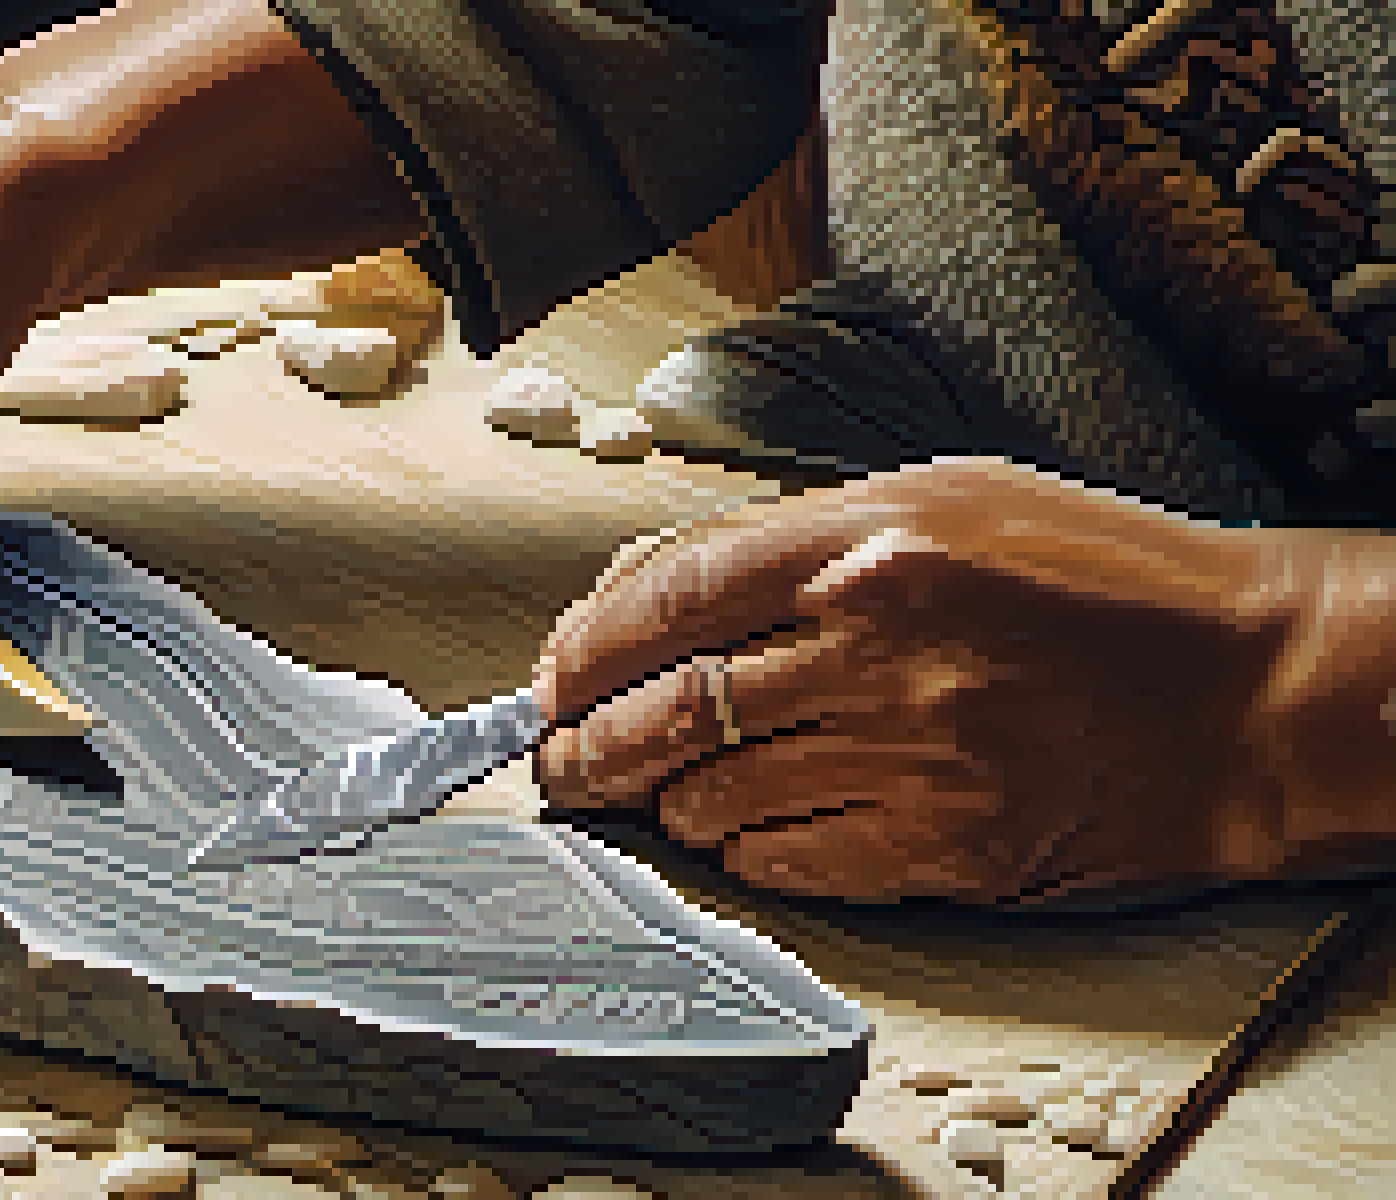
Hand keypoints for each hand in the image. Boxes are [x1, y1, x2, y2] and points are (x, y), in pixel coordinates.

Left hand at [532, 459, 1395, 905]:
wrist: (1249, 691)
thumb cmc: (1099, 583)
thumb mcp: (942, 500)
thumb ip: (788, 537)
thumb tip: (642, 592)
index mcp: (867, 542)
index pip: (664, 596)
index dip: (581, 648)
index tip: (550, 680)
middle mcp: (875, 647)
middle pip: (666, 712)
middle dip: (584, 748)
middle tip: (559, 764)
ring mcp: (911, 755)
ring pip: (711, 798)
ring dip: (669, 802)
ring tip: (667, 792)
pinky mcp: (945, 848)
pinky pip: (787, 863)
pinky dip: (746, 850)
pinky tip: (753, 828)